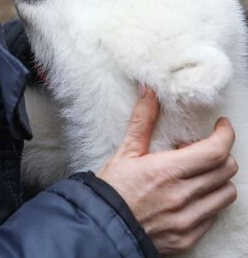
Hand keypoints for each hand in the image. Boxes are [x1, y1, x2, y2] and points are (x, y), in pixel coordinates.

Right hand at [97, 87, 237, 254]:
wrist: (102, 229)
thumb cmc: (112, 189)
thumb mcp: (126, 151)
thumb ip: (143, 120)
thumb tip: (148, 90)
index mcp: (167, 171)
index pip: (214, 151)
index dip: (225, 135)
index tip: (221, 126)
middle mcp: (181, 197)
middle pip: (225, 170)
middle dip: (220, 153)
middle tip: (199, 148)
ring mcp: (187, 220)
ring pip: (226, 194)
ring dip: (218, 178)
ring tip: (196, 173)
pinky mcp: (188, 238)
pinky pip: (214, 215)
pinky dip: (209, 200)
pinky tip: (189, 194)